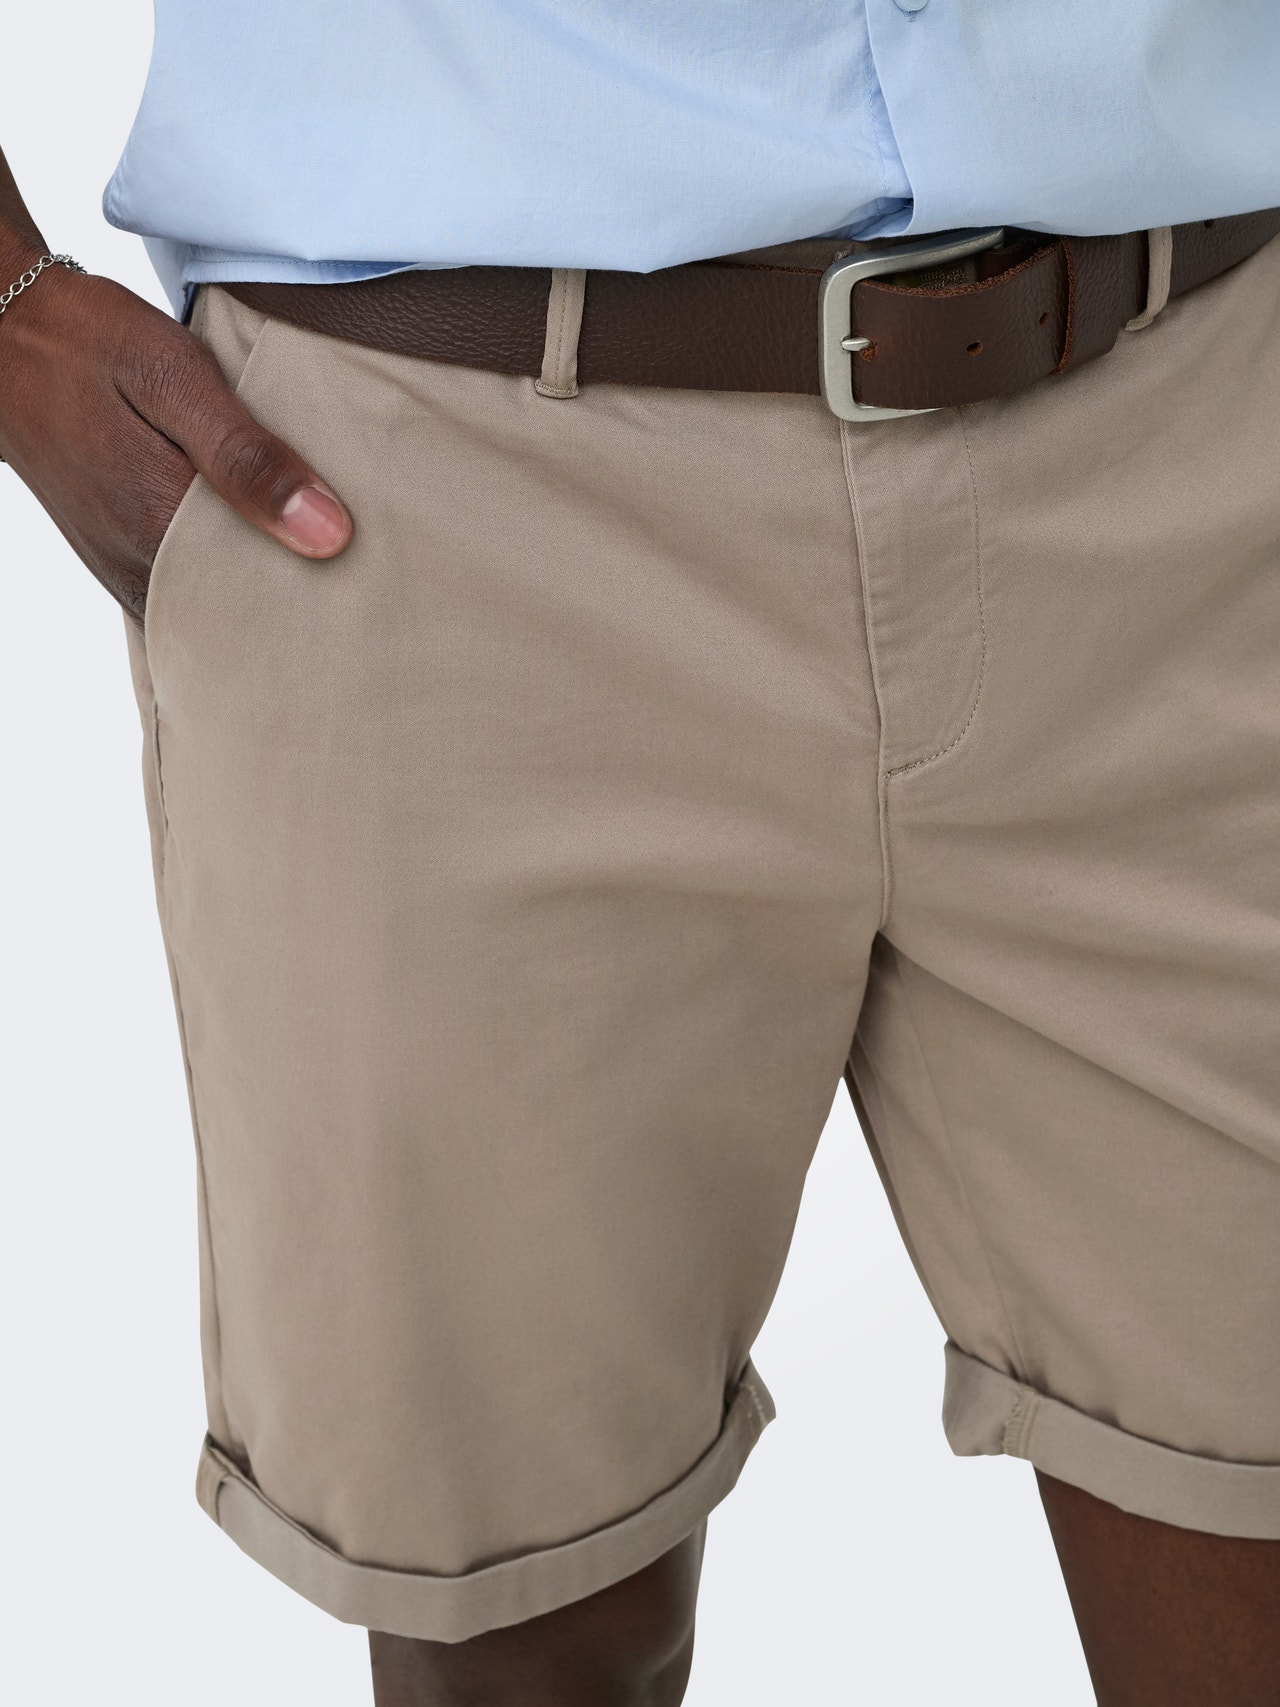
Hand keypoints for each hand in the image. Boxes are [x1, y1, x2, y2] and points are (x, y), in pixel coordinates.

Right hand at [0, 254, 351, 619]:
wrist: (4, 335)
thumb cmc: (87, 344)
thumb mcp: (175, 378)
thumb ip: (249, 459)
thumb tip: (329, 535)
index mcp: (160, 531)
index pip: (267, 602)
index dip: (324, 598)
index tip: (374, 589)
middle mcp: (139, 568)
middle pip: (243, 615)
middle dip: (300, 603)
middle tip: (366, 588)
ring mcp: (123, 568)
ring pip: (213, 607)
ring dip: (263, 589)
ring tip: (328, 573)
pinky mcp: (118, 556)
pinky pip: (186, 590)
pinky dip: (227, 576)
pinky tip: (266, 552)